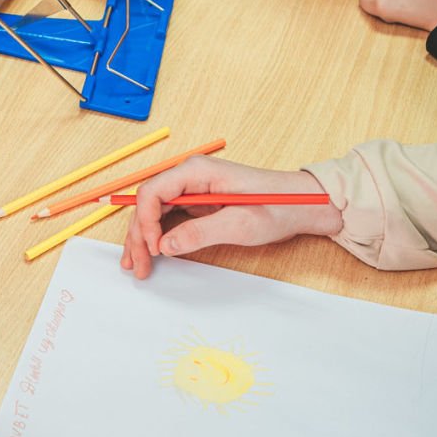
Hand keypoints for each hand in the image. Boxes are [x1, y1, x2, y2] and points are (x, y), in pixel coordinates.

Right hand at [120, 157, 342, 279]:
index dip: (145, 221)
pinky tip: (150, 253)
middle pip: (148, 203)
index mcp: (197, 171)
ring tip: (136, 265)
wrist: (300, 204)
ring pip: (154, 212)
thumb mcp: (240, 223)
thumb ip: (200, 232)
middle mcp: (190, 176)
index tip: (153, 248)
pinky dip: (157, 236)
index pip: (152, 191)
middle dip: (139, 235)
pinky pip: (168, 217)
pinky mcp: (198, 202)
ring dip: (143, 238)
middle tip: (137, 266)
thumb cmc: (276, 206)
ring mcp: (192, 189)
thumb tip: (165, 245)